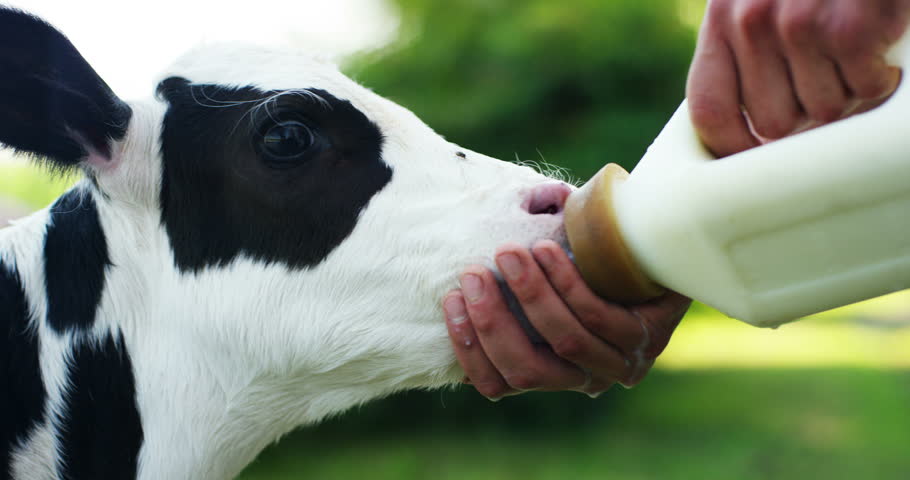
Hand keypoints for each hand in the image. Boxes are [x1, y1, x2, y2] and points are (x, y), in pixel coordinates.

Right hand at [442, 240, 690, 399]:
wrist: (654, 251)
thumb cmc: (585, 264)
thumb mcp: (541, 279)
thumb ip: (504, 280)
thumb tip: (462, 269)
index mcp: (550, 374)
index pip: (497, 384)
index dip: (468, 348)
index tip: (451, 299)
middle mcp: (583, 378)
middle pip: (526, 369)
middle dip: (492, 320)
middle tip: (473, 272)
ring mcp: (619, 362)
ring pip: (565, 340)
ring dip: (530, 294)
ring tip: (508, 253)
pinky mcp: (648, 336)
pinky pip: (599, 316)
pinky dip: (566, 283)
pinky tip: (546, 249)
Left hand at [687, 0, 909, 156]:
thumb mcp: (759, 1)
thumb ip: (745, 54)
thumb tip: (752, 132)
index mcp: (722, 20)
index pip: (710, 111)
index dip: (733, 148)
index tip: (756, 156)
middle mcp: (751, 23)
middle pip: (772, 124)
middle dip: (806, 114)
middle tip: (828, 80)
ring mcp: (798, 24)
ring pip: (824, 111)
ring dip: (848, 91)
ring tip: (851, 51)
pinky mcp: (847, 27)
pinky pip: (866, 89)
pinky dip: (881, 75)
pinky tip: (879, 43)